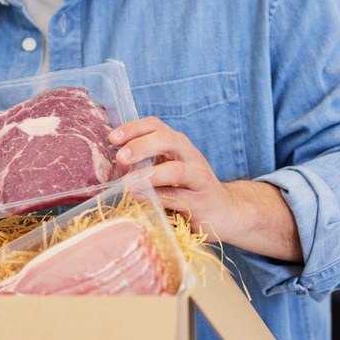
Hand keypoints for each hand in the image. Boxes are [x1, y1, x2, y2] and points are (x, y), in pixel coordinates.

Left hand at [109, 116, 300, 261]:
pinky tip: (142, 199)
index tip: (112, 138)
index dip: (133, 128)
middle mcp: (189, 156)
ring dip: (150, 175)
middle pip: (167, 140)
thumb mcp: (166, 174)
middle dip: (141, 146)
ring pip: (176, 169)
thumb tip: (112, 169)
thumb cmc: (188, 191)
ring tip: (129, 183)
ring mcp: (198, 178)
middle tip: (120, 157)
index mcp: (177, 145)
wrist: (227, 213)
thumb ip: (142, 168)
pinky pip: (178, 197)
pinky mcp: (202, 202)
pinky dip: (158, 198)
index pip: (155, 126)